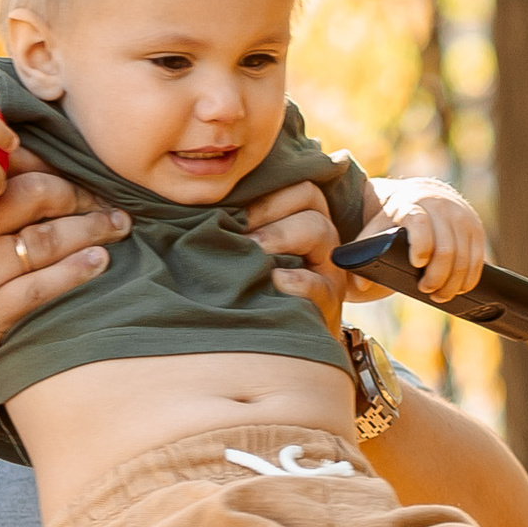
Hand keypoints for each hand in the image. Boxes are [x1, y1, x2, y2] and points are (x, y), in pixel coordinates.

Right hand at [0, 163, 125, 389]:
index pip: (6, 174)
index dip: (46, 168)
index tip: (69, 173)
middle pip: (37, 197)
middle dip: (79, 194)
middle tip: (104, 201)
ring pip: (48, 240)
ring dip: (92, 229)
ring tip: (118, 226)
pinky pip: (42, 288)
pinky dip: (76, 272)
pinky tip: (99, 262)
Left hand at [244, 177, 345, 334]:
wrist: (277, 342)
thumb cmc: (254, 289)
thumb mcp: (247, 253)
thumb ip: (236, 229)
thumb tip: (198, 209)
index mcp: (303, 215)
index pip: (295, 184)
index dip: (265, 191)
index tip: (231, 205)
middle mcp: (321, 234)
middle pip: (308, 197)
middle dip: (268, 208)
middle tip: (237, 227)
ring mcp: (329, 267)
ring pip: (319, 230)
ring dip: (280, 235)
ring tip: (251, 249)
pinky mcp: (329, 300)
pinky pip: (320, 284)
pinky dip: (297, 281)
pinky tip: (274, 281)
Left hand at [370, 178, 486, 300]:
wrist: (424, 193)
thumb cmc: (395, 217)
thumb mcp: (376, 226)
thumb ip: (363, 251)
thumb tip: (359, 285)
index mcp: (412, 205)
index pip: (421, 224)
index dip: (421, 245)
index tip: (417, 264)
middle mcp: (440, 208)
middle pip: (446, 249)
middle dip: (437, 276)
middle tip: (426, 290)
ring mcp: (461, 218)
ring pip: (464, 258)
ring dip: (453, 283)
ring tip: (440, 295)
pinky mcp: (475, 228)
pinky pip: (478, 259)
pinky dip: (469, 278)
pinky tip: (460, 288)